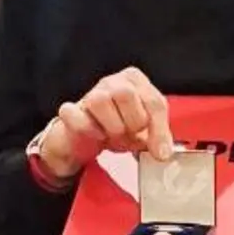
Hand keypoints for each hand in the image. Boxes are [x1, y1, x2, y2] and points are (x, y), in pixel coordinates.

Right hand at [38, 67, 172, 177]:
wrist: (86, 139)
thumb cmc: (118, 127)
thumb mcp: (143, 132)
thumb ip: (157, 138)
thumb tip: (163, 152)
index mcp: (135, 81)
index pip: (153, 101)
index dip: (159, 129)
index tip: (161, 153)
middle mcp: (112, 82)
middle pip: (126, 94)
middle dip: (132, 122)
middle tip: (130, 134)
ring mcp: (89, 94)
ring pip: (100, 101)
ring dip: (111, 126)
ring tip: (113, 135)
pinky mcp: (70, 111)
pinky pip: (77, 117)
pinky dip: (89, 129)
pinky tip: (96, 135)